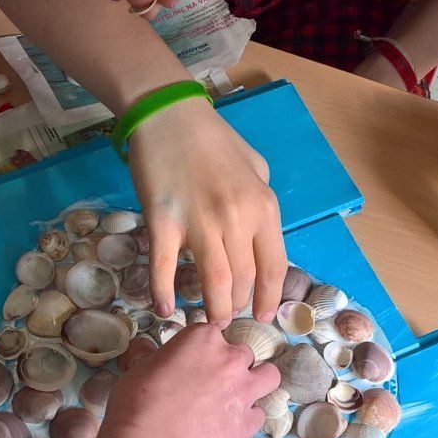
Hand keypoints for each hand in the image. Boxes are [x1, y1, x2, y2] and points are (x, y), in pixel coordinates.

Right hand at [99, 323, 279, 437]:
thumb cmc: (137, 402)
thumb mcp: (142, 367)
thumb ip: (162, 358)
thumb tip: (156, 357)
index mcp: (203, 338)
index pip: (214, 333)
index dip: (205, 350)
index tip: (196, 362)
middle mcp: (229, 359)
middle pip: (244, 354)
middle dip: (232, 366)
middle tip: (214, 383)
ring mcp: (243, 390)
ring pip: (269, 376)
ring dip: (257, 383)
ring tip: (239, 397)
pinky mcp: (247, 422)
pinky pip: (259, 415)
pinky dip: (248, 419)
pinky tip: (230, 426)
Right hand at [130, 99, 286, 324]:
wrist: (169, 115)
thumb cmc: (215, 139)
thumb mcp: (257, 167)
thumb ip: (262, 204)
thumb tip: (260, 236)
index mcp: (264, 207)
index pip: (274, 267)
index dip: (270, 298)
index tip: (262, 316)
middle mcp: (236, 220)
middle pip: (244, 279)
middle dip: (239, 304)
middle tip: (230, 316)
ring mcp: (199, 223)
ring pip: (213, 281)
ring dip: (213, 309)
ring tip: (210, 322)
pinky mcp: (164, 223)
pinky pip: (164, 268)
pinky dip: (163, 293)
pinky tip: (164, 310)